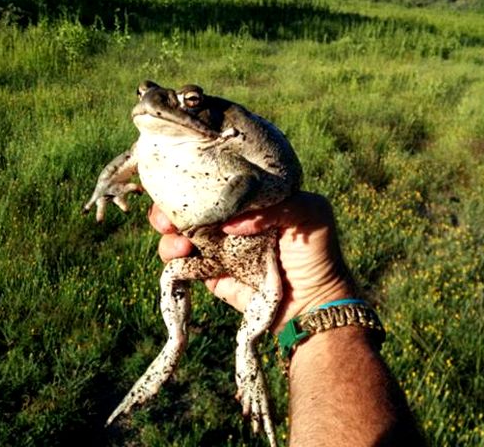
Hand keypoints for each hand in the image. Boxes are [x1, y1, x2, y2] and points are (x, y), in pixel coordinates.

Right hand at [148, 192, 354, 332]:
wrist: (313, 302)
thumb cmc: (317, 253)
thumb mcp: (310, 213)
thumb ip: (274, 204)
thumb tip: (229, 222)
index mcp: (251, 202)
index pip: (216, 183)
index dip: (196, 180)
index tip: (182, 183)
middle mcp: (230, 221)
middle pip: (189, 206)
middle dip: (170, 207)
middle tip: (166, 216)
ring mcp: (217, 247)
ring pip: (179, 234)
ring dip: (169, 234)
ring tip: (179, 242)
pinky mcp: (210, 274)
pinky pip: (182, 264)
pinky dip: (173, 259)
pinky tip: (181, 256)